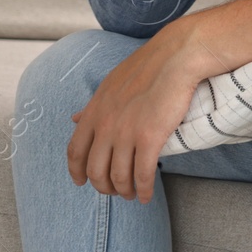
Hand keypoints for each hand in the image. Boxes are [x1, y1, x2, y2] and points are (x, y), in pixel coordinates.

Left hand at [67, 26, 205, 203]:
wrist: (177, 56)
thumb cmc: (149, 66)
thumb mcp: (111, 84)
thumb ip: (93, 106)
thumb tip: (74, 119)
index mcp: (94, 112)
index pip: (75, 151)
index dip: (77, 172)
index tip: (81, 182)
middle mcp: (106, 125)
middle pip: (95, 170)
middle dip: (103, 187)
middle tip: (114, 191)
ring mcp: (126, 133)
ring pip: (118, 177)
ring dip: (124, 191)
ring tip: (132, 195)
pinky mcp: (150, 138)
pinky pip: (143, 173)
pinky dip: (144, 189)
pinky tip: (147, 196)